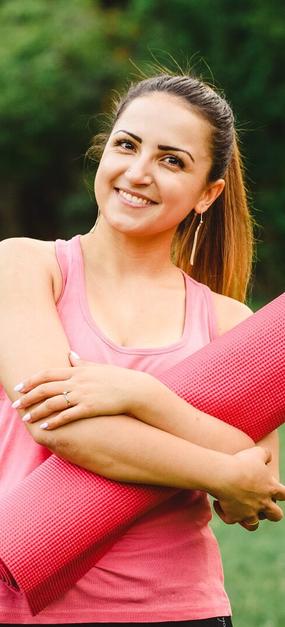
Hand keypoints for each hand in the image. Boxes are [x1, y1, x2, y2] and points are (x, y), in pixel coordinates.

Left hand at [12, 352, 147, 428]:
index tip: (19, 387)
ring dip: (37, 411)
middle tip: (16, 405)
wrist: (134, 389)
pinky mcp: (90, 408)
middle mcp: (77, 381)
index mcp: (77, 371)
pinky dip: (54, 421)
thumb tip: (69, 354)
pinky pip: (68, 415)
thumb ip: (80, 362)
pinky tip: (45, 427)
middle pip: (45, 388)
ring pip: (53, 403)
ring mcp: (83, 395)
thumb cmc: (116, 378)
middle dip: (28, 397)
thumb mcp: (97, 367)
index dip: (31, 380)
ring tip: (27, 419)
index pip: (47, 374)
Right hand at [212, 446, 284, 529]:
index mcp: (270, 489)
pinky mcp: (234, 517)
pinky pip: (230, 519)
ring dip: (247, 518)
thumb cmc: (241, 463)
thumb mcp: (256, 453)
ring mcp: (249, 513)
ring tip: (239, 508)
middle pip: (276, 515)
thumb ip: (265, 454)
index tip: (275, 491)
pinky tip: (218, 504)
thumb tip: (267, 457)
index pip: (284, 495)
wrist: (225, 476)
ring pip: (254, 525)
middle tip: (261, 504)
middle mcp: (263, 504)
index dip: (281, 494)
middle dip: (271, 513)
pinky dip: (224, 513)